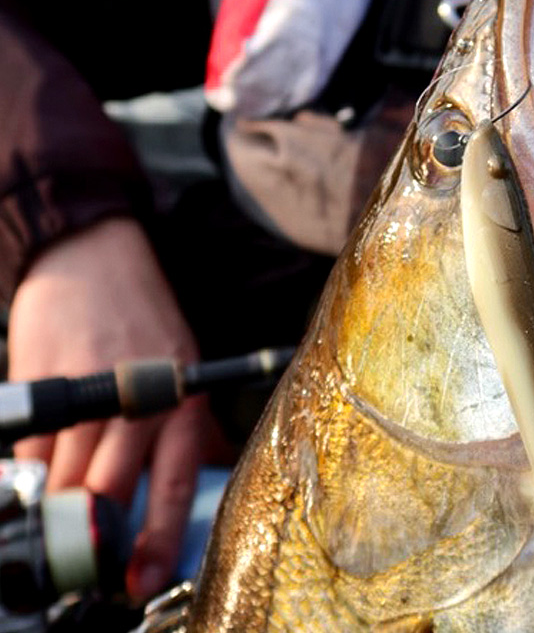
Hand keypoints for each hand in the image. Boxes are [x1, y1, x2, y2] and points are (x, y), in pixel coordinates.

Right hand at [8, 217, 210, 601]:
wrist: (93, 257)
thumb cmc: (145, 317)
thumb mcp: (188, 364)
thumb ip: (189, 424)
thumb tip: (199, 475)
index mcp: (184, 398)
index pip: (173, 482)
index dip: (158, 536)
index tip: (141, 576)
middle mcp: (140, 398)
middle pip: (109, 488)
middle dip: (92, 531)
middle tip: (85, 552)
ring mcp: (89, 390)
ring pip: (66, 475)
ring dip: (60, 503)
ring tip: (59, 513)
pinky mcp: (44, 382)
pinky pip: (34, 448)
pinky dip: (35, 468)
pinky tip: (41, 468)